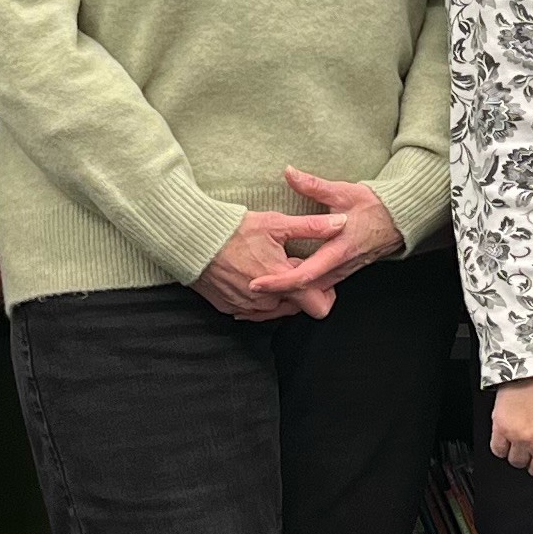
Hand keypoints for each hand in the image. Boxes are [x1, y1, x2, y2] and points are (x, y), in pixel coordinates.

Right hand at [194, 209, 349, 320]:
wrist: (192, 240)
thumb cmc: (233, 230)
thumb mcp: (276, 223)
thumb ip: (312, 226)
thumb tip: (340, 222)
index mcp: (283, 283)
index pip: (319, 306)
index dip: (324, 292)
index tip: (317, 276)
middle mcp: (266, 302)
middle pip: (296, 306)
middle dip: (298, 289)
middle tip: (288, 264)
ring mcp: (247, 308)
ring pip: (275, 310)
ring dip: (279, 294)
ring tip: (269, 268)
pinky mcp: (230, 309)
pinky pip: (254, 310)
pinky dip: (259, 297)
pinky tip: (252, 276)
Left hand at [247, 169, 403, 300]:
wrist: (401, 218)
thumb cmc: (375, 206)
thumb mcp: (343, 191)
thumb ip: (313, 185)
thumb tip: (290, 172)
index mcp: (338, 250)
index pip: (304, 274)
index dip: (279, 282)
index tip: (257, 283)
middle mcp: (341, 267)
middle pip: (305, 289)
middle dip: (279, 291)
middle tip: (252, 288)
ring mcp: (344, 272)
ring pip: (314, 290)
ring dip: (291, 291)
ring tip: (265, 286)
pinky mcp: (345, 271)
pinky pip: (322, 285)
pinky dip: (303, 286)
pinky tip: (288, 280)